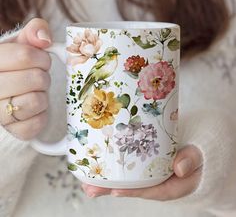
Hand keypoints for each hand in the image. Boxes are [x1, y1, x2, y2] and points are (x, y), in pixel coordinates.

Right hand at [0, 18, 51, 139]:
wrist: (11, 94)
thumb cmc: (17, 68)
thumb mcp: (21, 45)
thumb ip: (33, 33)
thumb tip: (44, 38)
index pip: (26, 55)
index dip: (42, 57)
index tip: (41, 61)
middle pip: (35, 78)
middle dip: (43, 76)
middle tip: (38, 78)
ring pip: (35, 101)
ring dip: (42, 95)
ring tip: (34, 92)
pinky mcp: (13, 130)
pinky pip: (37, 123)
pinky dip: (42, 114)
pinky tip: (33, 109)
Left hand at [82, 145, 202, 199]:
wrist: (195, 149)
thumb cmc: (197, 154)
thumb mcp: (198, 156)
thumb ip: (191, 159)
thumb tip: (180, 167)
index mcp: (171, 184)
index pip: (151, 190)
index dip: (133, 191)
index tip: (115, 191)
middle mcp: (157, 181)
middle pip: (133, 187)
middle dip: (111, 189)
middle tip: (90, 189)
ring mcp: (149, 173)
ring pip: (128, 179)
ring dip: (107, 180)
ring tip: (87, 180)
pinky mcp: (144, 165)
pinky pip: (129, 169)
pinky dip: (115, 169)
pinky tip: (100, 167)